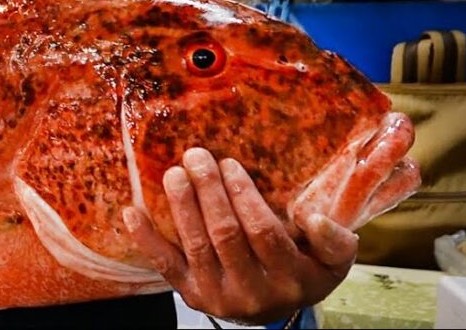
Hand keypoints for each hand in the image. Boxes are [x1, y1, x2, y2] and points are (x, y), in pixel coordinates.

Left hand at [123, 148, 357, 325]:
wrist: (275, 309)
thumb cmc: (304, 269)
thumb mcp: (332, 261)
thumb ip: (333, 240)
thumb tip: (311, 216)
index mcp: (290, 279)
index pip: (263, 232)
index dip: (244, 197)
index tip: (230, 164)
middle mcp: (253, 292)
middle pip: (226, 236)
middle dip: (209, 193)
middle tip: (197, 156)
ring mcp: (218, 296)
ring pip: (196, 246)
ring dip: (182, 206)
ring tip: (175, 173)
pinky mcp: (192, 295)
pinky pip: (166, 266)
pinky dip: (147, 239)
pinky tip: (132, 213)